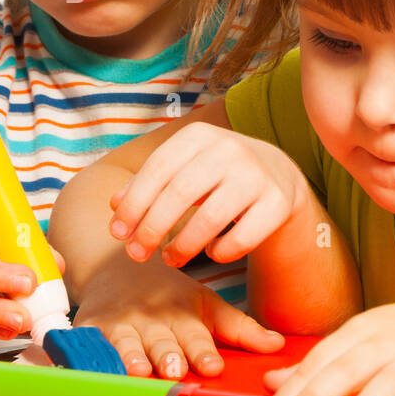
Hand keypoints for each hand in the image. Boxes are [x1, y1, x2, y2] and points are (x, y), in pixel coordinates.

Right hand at [74, 256, 283, 376]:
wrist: (117, 266)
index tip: (213, 366)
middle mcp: (150, 320)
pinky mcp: (88, 329)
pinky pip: (87, 345)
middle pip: (161, 343)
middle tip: (175, 369)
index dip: (203, 351)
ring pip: (124, 344)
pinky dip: (87, 356)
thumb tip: (280, 345)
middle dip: (169, 356)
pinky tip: (90, 368)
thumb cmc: (169, 295)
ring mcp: (118, 325)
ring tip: (138, 370)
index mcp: (182, 314)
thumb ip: (240, 328)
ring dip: (131, 357)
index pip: (196, 336)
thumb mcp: (206, 305)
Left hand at [107, 122, 305, 267]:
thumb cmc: (217, 174)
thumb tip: (115, 204)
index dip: (133, 204)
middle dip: (152, 229)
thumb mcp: (184, 167)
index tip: (118, 233)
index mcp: (200, 136)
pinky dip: (221, 252)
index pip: (157, 169)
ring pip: (210, 219)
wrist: (279, 175)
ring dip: (183, 245)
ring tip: (170, 259)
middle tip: (137, 254)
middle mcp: (230, 150)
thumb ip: (150, 182)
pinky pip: (242, 238)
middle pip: (180, 194)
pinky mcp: (278, 204)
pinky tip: (211, 252)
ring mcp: (257, 176)